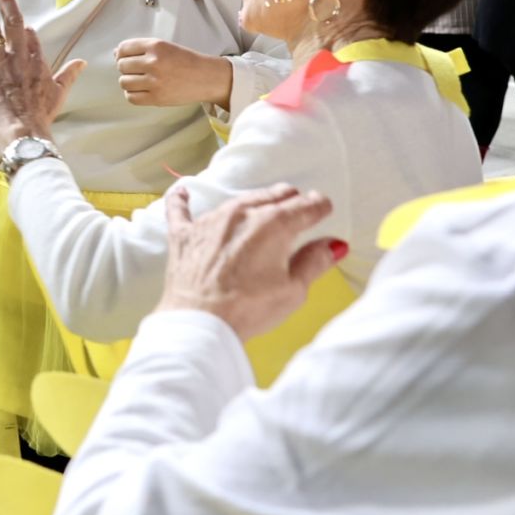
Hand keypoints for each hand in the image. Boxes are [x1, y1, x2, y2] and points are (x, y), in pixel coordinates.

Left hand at [0, 0, 83, 144]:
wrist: (25, 129)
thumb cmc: (41, 114)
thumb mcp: (59, 92)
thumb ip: (68, 74)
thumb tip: (82, 62)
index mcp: (36, 59)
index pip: (30, 34)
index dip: (25, 27)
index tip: (21, 21)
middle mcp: (18, 56)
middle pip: (13, 23)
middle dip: (6, 2)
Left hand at [114, 38, 233, 109]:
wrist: (207, 78)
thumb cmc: (186, 61)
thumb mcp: (165, 47)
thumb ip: (141, 48)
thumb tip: (116, 53)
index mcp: (156, 46)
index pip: (123, 48)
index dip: (121, 53)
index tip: (126, 57)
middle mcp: (153, 62)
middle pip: (122, 65)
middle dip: (126, 68)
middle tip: (137, 70)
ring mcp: (154, 81)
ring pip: (124, 82)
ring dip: (128, 81)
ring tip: (140, 80)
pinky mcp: (157, 98)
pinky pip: (131, 97)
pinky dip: (132, 94)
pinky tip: (141, 90)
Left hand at [159, 184, 345, 340]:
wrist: (200, 322)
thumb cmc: (248, 309)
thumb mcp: (293, 290)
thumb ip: (315, 261)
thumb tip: (334, 244)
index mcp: (274, 224)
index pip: (307, 205)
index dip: (319, 208)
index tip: (323, 211)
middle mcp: (242, 213)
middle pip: (275, 196)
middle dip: (290, 202)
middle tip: (298, 214)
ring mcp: (210, 220)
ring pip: (239, 199)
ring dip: (254, 203)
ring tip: (263, 210)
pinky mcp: (184, 234)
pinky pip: (179, 208)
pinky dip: (183, 200)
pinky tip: (183, 191)